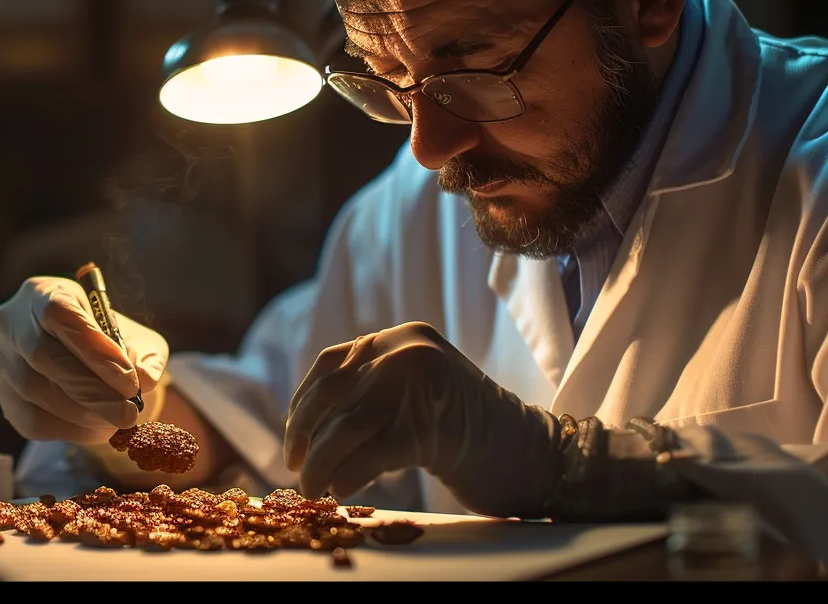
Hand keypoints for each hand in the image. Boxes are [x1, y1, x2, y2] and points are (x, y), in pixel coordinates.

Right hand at [0, 276, 168, 443]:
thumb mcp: (138, 340)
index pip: (57, 312)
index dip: (93, 347)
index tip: (129, 380)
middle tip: (128, 413)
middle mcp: (10, 321)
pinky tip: (97, 428)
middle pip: (40, 354)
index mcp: (42, 292)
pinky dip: (70, 429)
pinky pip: (30, 419)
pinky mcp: (1, 395)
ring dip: (82, 413)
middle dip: (90, 389)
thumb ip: (146, 356)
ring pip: (33, 390)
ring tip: (118, 421)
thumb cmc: (110, 343)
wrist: (82, 362)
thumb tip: (146, 379)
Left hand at [282, 321, 564, 516]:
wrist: (533, 453)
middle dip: (305, 435)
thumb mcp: (415, 394)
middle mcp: (408, 349)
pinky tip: (344, 490)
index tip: (294, 441)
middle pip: (332, 394)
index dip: (303, 405)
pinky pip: (370, 453)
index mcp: (402, 337)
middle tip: (298, 469)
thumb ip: (371, 392)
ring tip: (317, 487)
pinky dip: (348, 475)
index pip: (330, 366)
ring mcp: (421, 383)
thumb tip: (306, 432)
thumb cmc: (469, 434)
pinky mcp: (432, 426)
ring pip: (347, 425)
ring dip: (322, 462)